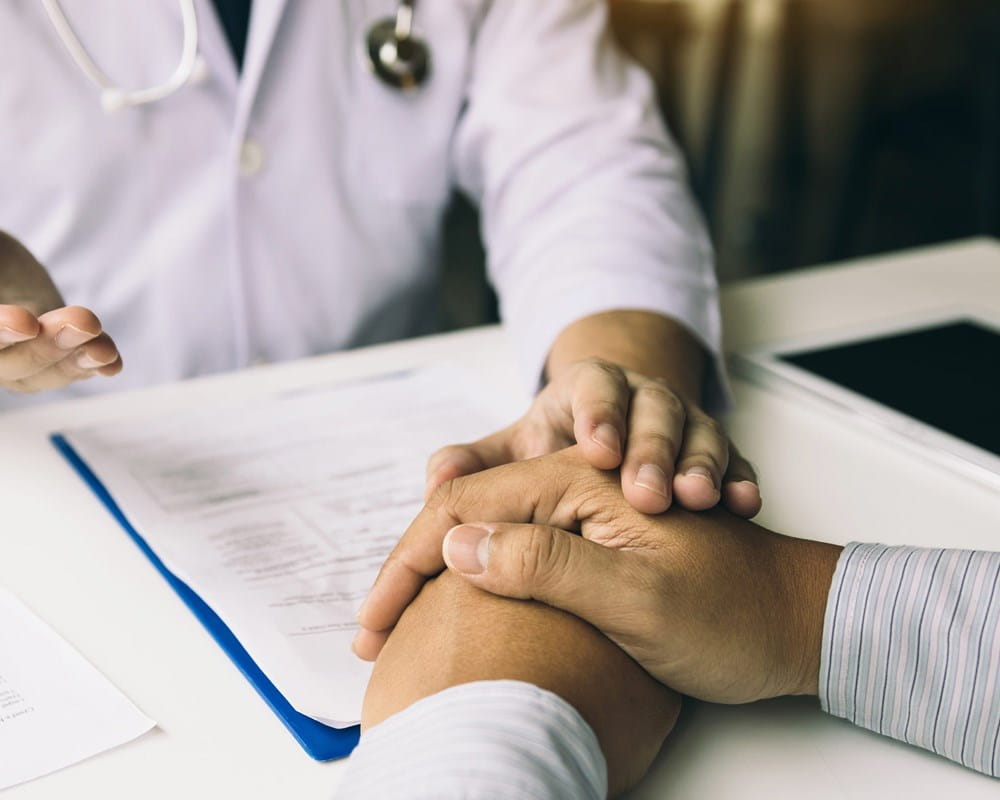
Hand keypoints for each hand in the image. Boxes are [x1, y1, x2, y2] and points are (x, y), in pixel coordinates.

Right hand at [0, 231, 121, 392]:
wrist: (0, 264)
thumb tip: (25, 314)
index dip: (0, 333)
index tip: (25, 323)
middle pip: (7, 364)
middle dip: (47, 344)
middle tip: (83, 321)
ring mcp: (10, 362)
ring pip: (38, 374)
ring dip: (75, 360)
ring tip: (104, 347)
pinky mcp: (46, 361)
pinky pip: (64, 372)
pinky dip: (90, 367)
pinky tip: (111, 364)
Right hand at [355, 447, 840, 703]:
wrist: (798, 625)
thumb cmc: (732, 614)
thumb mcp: (640, 596)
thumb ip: (549, 563)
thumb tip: (456, 543)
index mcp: (580, 481)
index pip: (466, 507)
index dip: (411, 564)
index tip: (374, 627)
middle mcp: (575, 485)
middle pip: (466, 515)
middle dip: (412, 569)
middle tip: (374, 633)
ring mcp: (582, 513)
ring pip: (486, 532)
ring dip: (436, 574)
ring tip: (401, 621)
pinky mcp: (591, 544)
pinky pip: (517, 552)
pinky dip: (477, 580)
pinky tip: (458, 605)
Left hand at [424, 358, 760, 516]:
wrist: (624, 441)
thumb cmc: (562, 454)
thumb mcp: (521, 455)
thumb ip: (479, 469)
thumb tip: (438, 488)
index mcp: (585, 395)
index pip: (593, 389)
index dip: (599, 414)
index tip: (597, 449)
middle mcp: (637, 403)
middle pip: (652, 408)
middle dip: (652, 447)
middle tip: (649, 494)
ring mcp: (681, 425)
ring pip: (698, 430)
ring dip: (699, 462)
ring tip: (698, 499)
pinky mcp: (714, 455)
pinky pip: (736, 460)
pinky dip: (741, 479)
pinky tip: (746, 504)